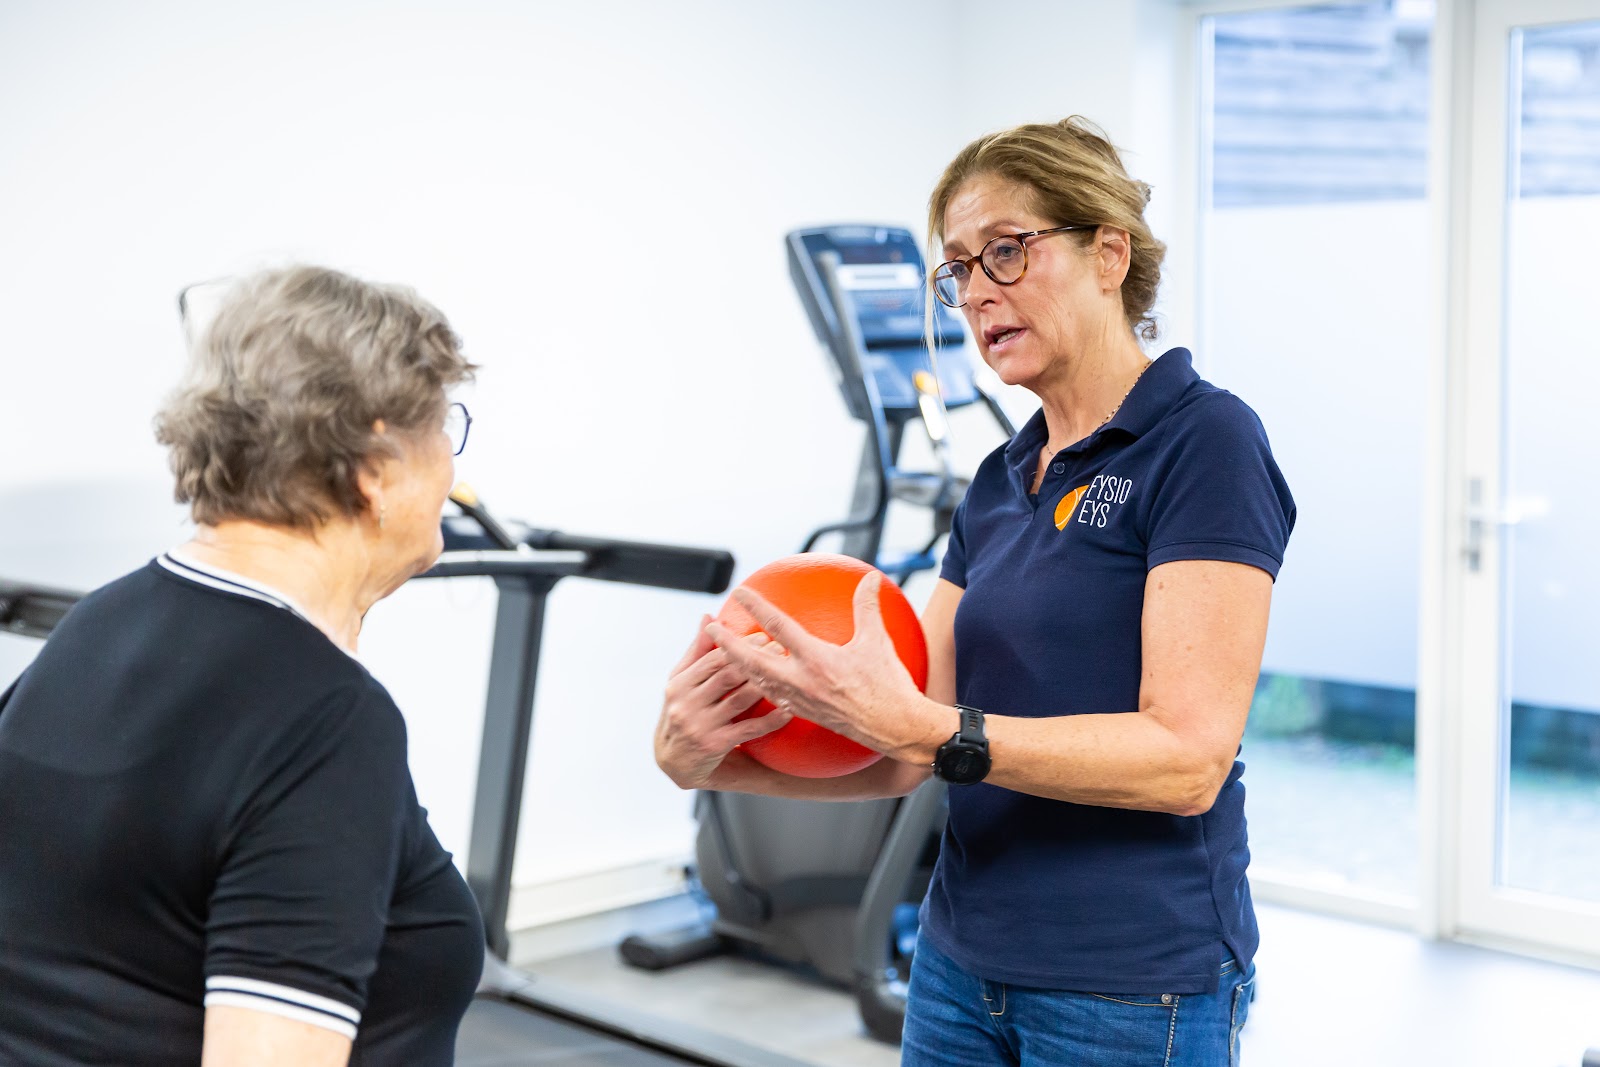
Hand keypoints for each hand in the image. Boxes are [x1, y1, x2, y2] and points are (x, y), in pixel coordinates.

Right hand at [655, 615, 793, 788]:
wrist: (674, 762)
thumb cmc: (682, 711)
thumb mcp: (682, 682)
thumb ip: (697, 651)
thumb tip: (708, 617)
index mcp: (678, 683)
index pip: (712, 659)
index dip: (739, 646)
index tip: (763, 636)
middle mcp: (686, 704)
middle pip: (727, 676)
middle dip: (756, 661)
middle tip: (781, 650)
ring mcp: (699, 726)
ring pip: (739, 700)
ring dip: (765, 686)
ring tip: (788, 674)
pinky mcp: (715, 745)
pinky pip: (748, 729)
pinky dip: (770, 720)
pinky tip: (788, 710)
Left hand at [704, 572, 928, 758]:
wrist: (896, 729)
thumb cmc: (890, 686)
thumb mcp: (879, 641)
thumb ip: (868, 607)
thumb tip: (868, 579)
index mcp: (817, 660)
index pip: (778, 629)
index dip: (757, 608)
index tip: (739, 593)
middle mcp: (802, 681)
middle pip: (752, 661)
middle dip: (727, 645)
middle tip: (709, 630)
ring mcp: (801, 700)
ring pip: (758, 682)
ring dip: (737, 667)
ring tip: (721, 654)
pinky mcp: (805, 713)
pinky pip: (772, 697)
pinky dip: (758, 685)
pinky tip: (754, 680)